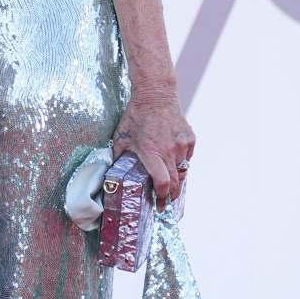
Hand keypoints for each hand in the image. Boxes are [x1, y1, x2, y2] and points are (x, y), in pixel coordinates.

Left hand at [113, 90, 194, 207]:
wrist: (156, 95)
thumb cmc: (136, 116)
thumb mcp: (121, 137)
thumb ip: (116, 156)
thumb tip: (110, 173)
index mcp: (151, 152)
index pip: (162, 182)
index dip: (162, 196)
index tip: (159, 203)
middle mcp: (169, 150)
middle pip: (176, 182)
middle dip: (172, 195)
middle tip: (166, 202)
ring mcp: (181, 144)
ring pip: (183, 170)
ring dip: (177, 179)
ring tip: (171, 184)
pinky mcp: (189, 139)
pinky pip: (187, 158)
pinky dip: (181, 162)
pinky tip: (173, 161)